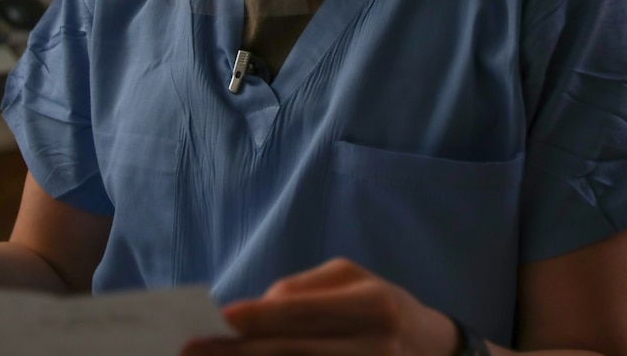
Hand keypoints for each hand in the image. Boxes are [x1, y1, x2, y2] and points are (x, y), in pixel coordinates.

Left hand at [183, 257, 459, 355]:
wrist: (434, 349)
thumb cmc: (380, 304)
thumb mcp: (351, 279)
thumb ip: (301, 291)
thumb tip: (252, 313)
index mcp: (372, 304)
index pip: (303, 312)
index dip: (258, 319)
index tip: (218, 320)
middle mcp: (375, 347)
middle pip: (294, 353)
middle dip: (239, 353)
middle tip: (192, 350)